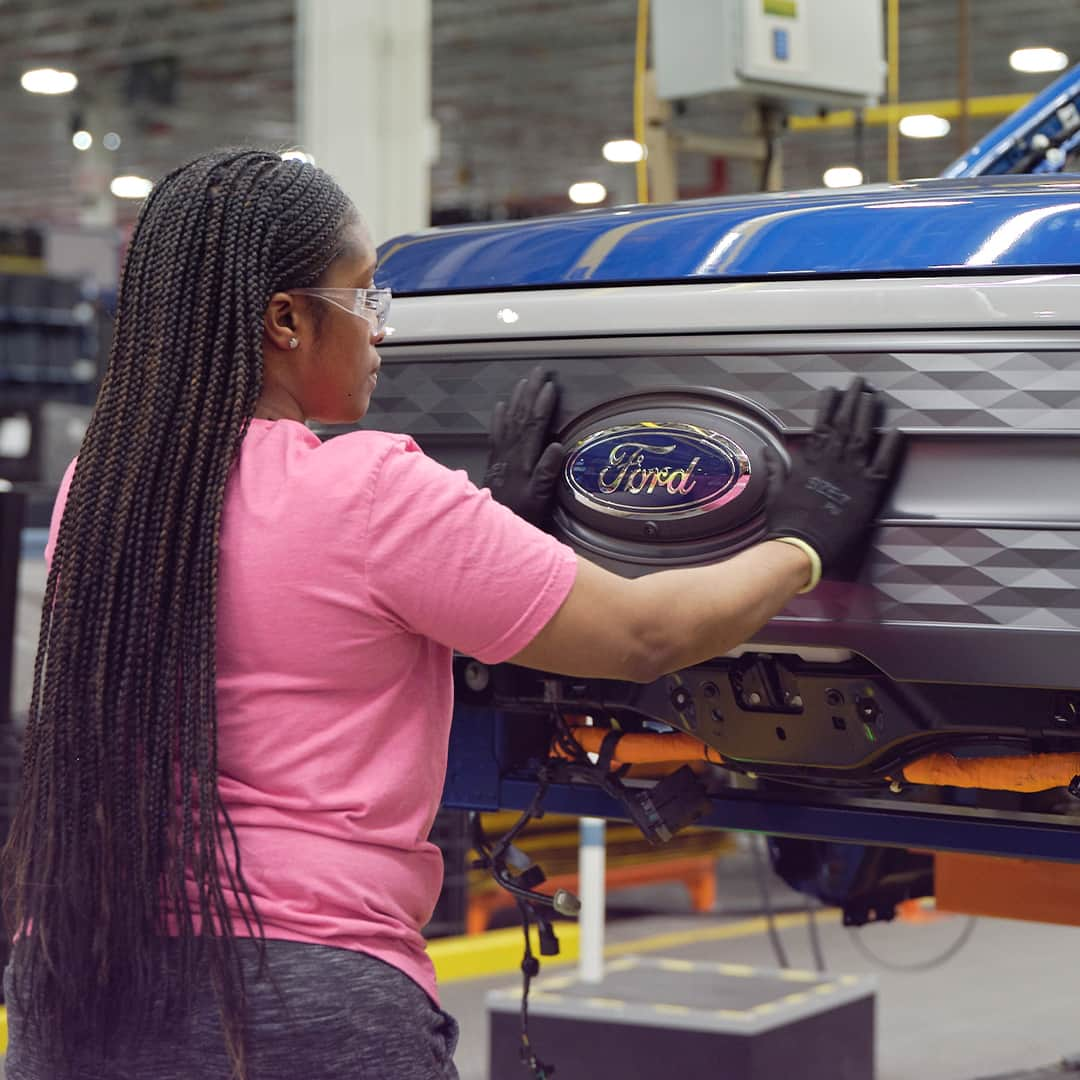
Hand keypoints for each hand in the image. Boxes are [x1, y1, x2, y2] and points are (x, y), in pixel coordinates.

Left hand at [483, 366, 564, 525]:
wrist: (492, 526)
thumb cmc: (522, 514)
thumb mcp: (539, 498)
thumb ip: (547, 472)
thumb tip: (558, 445)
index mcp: (524, 459)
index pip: (535, 425)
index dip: (542, 405)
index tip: (550, 386)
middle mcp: (511, 452)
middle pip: (521, 416)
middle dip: (530, 392)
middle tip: (538, 372)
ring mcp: (501, 455)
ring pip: (509, 420)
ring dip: (517, 399)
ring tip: (524, 381)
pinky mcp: (495, 460)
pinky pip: (496, 433)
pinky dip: (499, 417)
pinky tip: (501, 406)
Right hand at [765, 378, 903, 571]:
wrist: (801, 545)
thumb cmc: (786, 522)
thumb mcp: (775, 491)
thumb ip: (775, 468)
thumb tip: (766, 451)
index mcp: (810, 461)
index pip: (820, 424)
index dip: (827, 405)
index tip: (832, 390)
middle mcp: (831, 461)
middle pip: (843, 422)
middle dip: (851, 399)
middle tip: (858, 382)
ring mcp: (851, 473)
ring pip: (861, 435)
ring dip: (868, 413)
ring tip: (873, 396)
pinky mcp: (868, 490)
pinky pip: (883, 463)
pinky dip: (889, 446)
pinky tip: (895, 430)